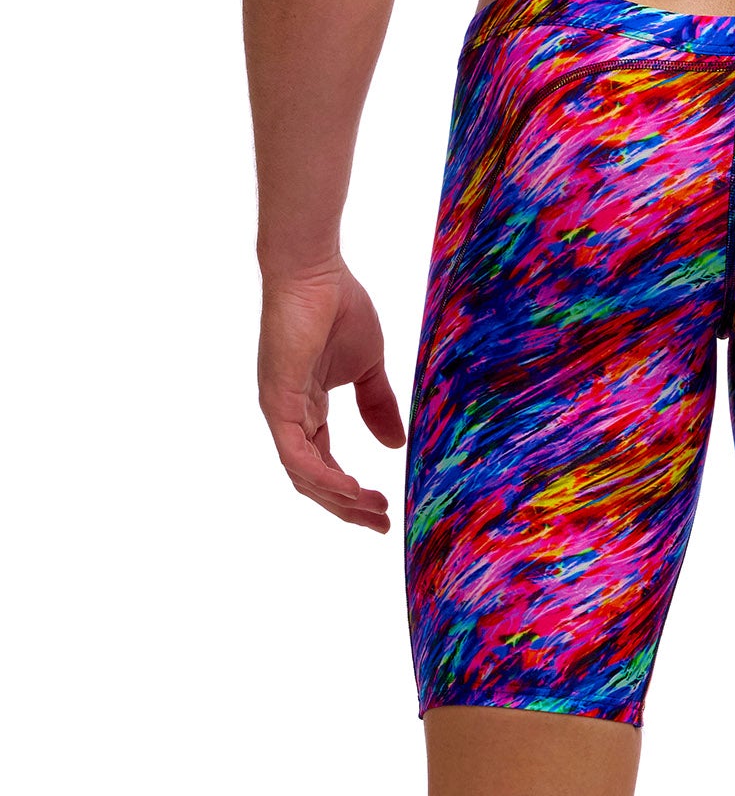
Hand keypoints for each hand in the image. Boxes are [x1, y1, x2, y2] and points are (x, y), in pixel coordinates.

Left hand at [257, 258, 405, 530]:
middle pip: (314, 479)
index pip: (324, 464)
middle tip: (382, 523)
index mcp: (307, 408)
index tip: (385, 510)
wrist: (315, 272)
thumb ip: (378, 405)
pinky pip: (297, 455)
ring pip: (304, 475)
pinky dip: (323, 478)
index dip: (351, 492)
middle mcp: (289, 417)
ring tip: (373, 510)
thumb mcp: (368, 366)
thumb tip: (396, 445)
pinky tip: (350, 489)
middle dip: (348, 506)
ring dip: (339, 499)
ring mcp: (280, 412)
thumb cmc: (338, 307)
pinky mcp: (277, 403)